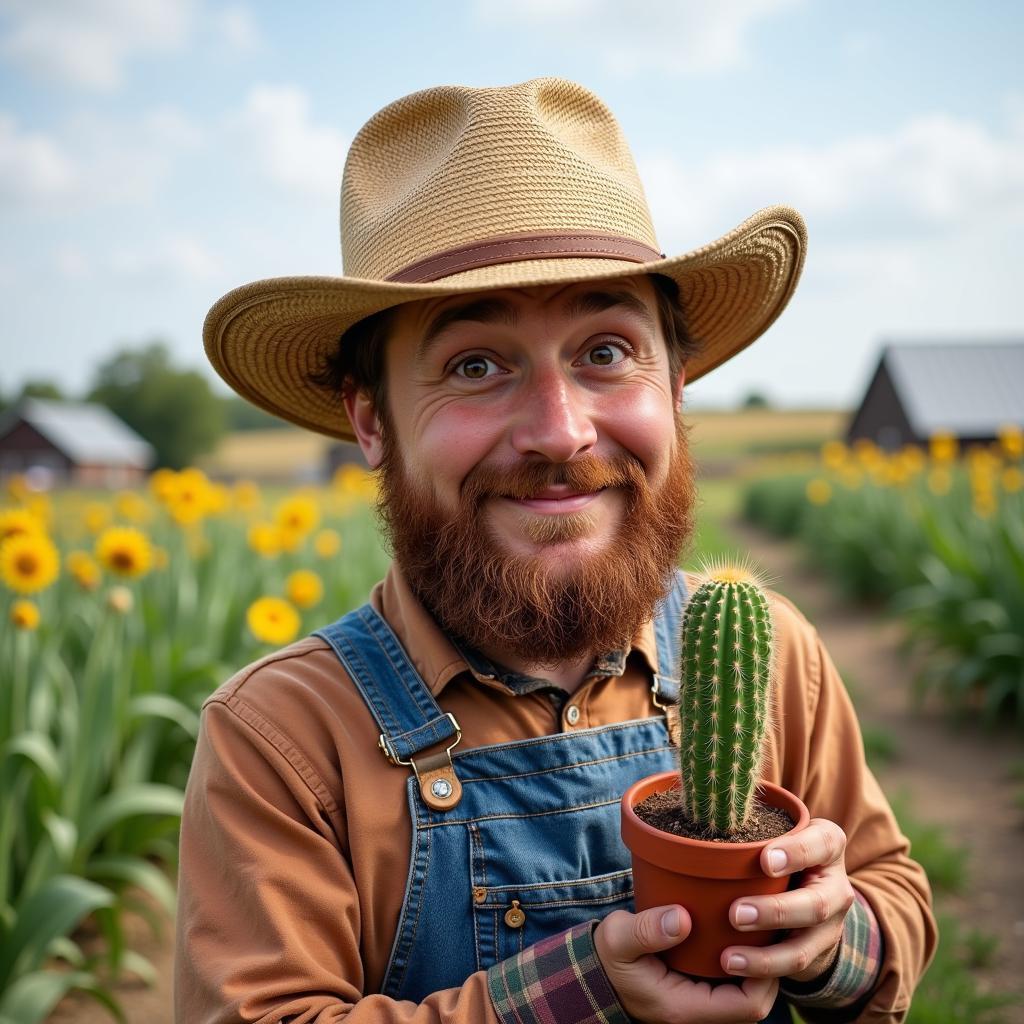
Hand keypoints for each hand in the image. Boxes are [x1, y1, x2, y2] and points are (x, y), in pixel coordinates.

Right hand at [595, 905, 778, 1022]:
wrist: (596, 976)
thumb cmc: (609, 959)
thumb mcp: (618, 939)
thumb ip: (647, 930)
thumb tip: (683, 918)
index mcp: (685, 1009)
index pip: (748, 1006)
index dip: (764, 976)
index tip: (759, 938)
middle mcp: (698, 1015)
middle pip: (755, 1005)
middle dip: (768, 970)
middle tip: (768, 929)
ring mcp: (699, 1008)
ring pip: (745, 998)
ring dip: (756, 968)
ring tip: (759, 930)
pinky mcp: (697, 996)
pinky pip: (731, 990)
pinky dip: (741, 967)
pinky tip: (738, 936)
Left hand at [723, 817, 854, 983]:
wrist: (810, 885)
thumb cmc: (779, 845)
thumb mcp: (778, 826)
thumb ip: (755, 819)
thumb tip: (706, 796)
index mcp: (826, 843)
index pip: (820, 844)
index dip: (795, 853)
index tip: (765, 860)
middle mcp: (835, 884)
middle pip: (815, 903)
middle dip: (776, 912)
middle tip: (736, 914)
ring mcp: (830, 923)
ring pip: (805, 944)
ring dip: (767, 955)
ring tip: (729, 957)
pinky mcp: (817, 951)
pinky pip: (794, 967)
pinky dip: (764, 971)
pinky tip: (734, 968)